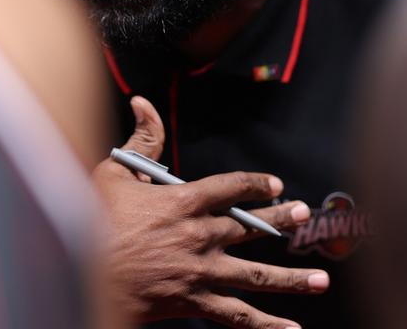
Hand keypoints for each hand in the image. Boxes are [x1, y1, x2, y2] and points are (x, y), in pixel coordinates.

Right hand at [96, 97, 328, 328]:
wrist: (83, 276)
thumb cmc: (92, 220)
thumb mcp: (114, 172)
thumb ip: (140, 139)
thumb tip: (143, 101)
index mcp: (183, 202)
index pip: (231, 187)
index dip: (256, 184)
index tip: (275, 185)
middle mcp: (200, 236)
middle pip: (251, 228)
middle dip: (283, 221)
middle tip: (306, 215)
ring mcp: (200, 272)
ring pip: (256, 275)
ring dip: (292, 278)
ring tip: (322, 280)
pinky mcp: (194, 302)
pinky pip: (238, 316)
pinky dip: (267, 326)